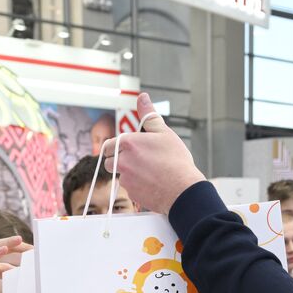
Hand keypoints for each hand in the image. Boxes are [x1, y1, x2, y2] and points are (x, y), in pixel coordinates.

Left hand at [102, 94, 206, 214]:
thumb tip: (142, 97)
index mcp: (128, 143)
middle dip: (118, 161)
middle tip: (138, 161)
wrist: (183, 190)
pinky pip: (129, 189)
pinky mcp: (131, 194)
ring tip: (149, 172)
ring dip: (129, 174)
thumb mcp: (164, 132)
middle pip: (108, 162)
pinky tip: (152, 183)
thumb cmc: (176, 160)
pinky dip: (137, 186)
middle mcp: (122, 161)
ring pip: (120, 176)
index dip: (116, 147)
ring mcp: (126, 180)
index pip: (108, 145)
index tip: (127, 149)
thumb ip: (149, 115)